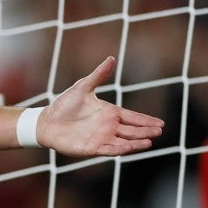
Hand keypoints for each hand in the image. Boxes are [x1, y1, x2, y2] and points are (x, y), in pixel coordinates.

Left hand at [37, 56, 163, 156]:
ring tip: (150, 141)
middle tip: (160, 131)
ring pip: (125, 142)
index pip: (133, 117)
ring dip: (137, 142)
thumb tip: (111, 58)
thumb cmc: (64, 104)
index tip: (161, 123)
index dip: (146, 120)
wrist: (46, 121)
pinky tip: (131, 148)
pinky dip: (121, 149)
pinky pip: (110, 149)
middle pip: (132, 130)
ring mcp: (102, 138)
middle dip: (146, 131)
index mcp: (109, 112)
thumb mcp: (83, 87)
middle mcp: (108, 127)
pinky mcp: (93, 148)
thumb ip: (98, 75)